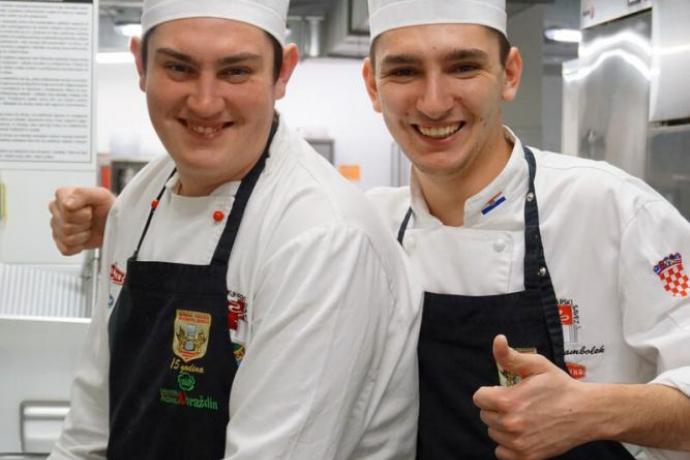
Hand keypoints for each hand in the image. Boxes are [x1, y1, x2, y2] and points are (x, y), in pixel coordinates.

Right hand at [49, 187, 114, 254]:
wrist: (114, 222)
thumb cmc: (107, 207)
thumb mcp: (101, 195)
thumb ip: (82, 194)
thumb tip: (66, 204)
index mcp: (63, 195)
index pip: (66, 209)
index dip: (83, 213)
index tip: (90, 209)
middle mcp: (56, 210)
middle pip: (66, 225)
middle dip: (85, 224)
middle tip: (91, 219)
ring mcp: (56, 226)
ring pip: (66, 238)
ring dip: (83, 235)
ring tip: (89, 227)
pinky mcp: (60, 242)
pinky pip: (66, 249)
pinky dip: (79, 246)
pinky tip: (84, 237)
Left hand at [472, 335, 592, 459]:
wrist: (586, 412)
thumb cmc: (561, 387)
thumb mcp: (537, 365)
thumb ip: (511, 356)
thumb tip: (498, 340)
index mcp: (508, 401)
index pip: (479, 398)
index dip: (490, 392)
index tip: (504, 391)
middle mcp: (511, 424)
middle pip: (485, 415)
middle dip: (496, 407)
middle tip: (517, 403)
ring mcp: (518, 443)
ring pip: (493, 433)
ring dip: (502, 426)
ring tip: (522, 417)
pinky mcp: (527, 457)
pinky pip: (502, 453)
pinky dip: (508, 445)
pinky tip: (521, 433)